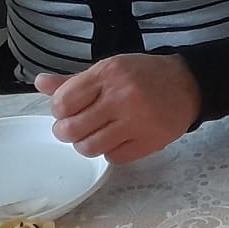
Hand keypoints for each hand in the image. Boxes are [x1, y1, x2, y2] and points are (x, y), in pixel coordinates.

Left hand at [37, 54, 201, 164]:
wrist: (188, 84)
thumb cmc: (144, 75)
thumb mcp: (109, 69)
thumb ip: (73, 81)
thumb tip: (40, 83)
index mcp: (108, 74)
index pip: (63, 102)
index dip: (60, 111)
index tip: (68, 110)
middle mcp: (121, 96)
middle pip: (71, 129)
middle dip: (67, 132)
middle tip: (76, 128)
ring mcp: (137, 121)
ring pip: (90, 148)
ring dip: (86, 145)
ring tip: (95, 136)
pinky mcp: (150, 141)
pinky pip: (114, 158)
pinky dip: (111, 152)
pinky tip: (118, 140)